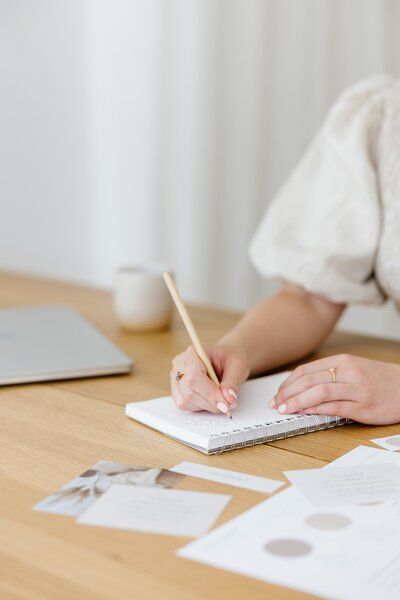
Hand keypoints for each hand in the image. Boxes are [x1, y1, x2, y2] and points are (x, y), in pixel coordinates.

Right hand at [170, 344, 249, 413]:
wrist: (225, 359)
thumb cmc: (230, 359)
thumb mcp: (237, 367)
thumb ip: (232, 383)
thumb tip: (228, 400)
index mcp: (193, 353)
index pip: (194, 377)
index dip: (209, 393)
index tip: (226, 404)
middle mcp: (180, 365)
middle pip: (189, 392)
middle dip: (211, 402)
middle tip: (229, 405)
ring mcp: (176, 378)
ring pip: (185, 401)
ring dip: (206, 406)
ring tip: (221, 399)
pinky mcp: (177, 390)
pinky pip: (185, 405)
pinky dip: (200, 407)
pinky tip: (210, 398)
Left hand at [271, 354, 399, 424]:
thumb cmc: (378, 380)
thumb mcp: (353, 370)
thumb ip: (329, 375)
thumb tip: (300, 387)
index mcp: (343, 361)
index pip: (307, 370)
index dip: (288, 383)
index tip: (277, 394)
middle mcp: (349, 372)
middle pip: (309, 380)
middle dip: (287, 393)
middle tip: (275, 404)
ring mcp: (357, 389)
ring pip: (319, 392)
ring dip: (297, 401)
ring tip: (285, 410)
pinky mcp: (364, 407)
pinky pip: (334, 407)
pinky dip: (316, 409)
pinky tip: (304, 413)